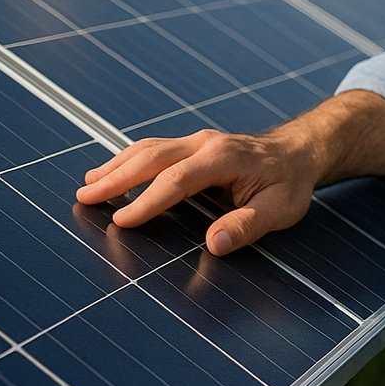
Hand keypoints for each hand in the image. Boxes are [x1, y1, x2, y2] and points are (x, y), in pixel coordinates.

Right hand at [76, 126, 318, 255]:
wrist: (300, 150)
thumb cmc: (290, 182)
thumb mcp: (280, 209)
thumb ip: (246, 226)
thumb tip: (214, 244)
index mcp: (224, 158)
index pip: (177, 180)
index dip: (147, 201)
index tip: (121, 221)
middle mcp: (205, 143)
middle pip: (153, 157)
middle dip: (116, 176)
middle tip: (84, 196)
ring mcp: (198, 141)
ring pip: (149, 148)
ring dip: (117, 165)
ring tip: (88, 184)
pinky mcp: (193, 145)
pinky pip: (156, 149)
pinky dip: (129, 159)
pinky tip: (113, 172)